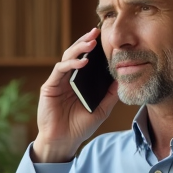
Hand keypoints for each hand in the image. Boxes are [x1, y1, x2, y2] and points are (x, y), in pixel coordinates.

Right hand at [31, 28, 119, 162]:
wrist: (63, 142)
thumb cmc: (79, 127)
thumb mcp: (101, 109)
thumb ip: (110, 94)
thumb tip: (123, 78)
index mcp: (79, 82)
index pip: (86, 59)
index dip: (94, 48)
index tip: (106, 38)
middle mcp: (68, 78)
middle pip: (76, 54)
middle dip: (86, 41)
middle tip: (97, 31)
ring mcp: (58, 81)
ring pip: (67, 57)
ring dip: (79, 48)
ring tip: (91, 43)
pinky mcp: (49, 86)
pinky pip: (60, 70)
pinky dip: (71, 63)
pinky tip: (83, 62)